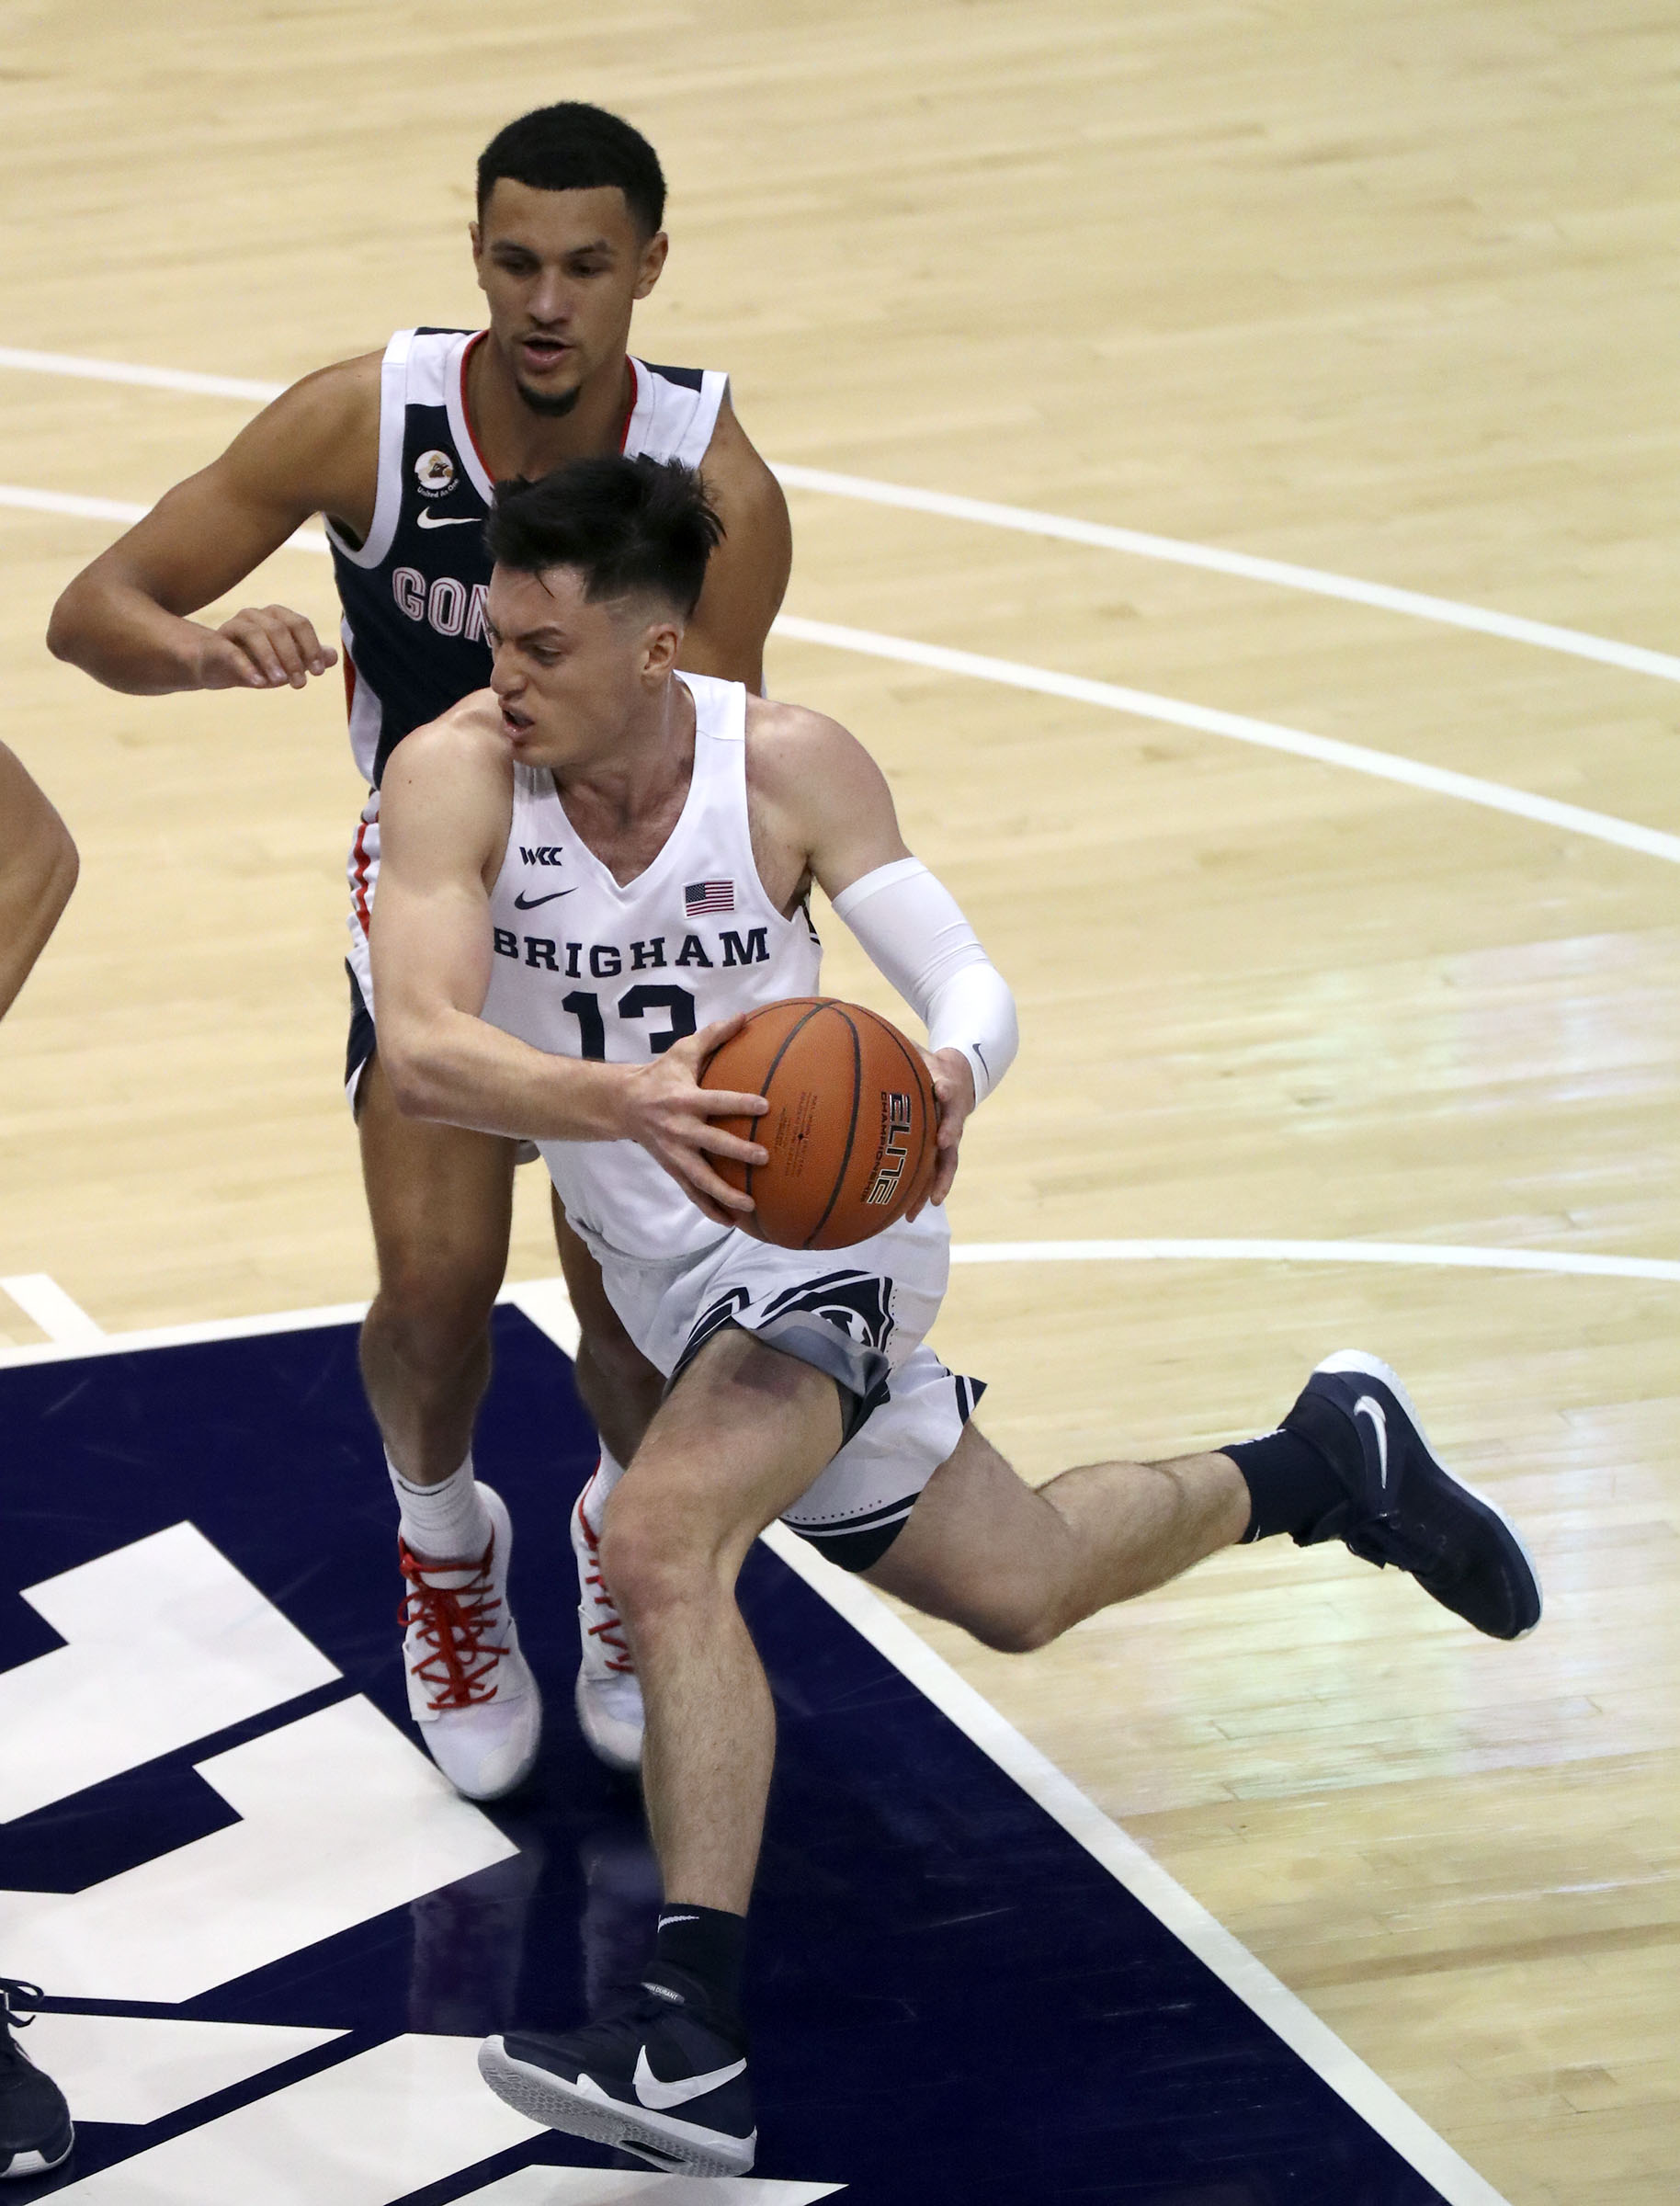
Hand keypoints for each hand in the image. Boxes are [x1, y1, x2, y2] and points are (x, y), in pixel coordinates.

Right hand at [194, 605, 337, 690]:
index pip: (300, 624)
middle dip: (293, 657)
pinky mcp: (216, 643)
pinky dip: (247, 667)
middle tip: (300, 684)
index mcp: (276, 617)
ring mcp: (234, 626)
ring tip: (280, 682)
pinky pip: (232, 651)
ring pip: (256, 634)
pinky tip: (259, 683)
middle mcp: (256, 616)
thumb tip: (333, 656)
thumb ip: (308, 658)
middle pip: (279, 629)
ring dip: (271, 658)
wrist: (215, 666)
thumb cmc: (255, 662)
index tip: (318, 672)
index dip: (311, 647)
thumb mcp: (285, 663)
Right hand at [620, 1014, 768, 1227]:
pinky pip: (692, 1192)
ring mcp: (674, 1153)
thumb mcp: (683, 1051)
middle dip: (736, 1152)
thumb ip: (714, 1035)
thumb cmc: (660, 1074)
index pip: (717, 1102)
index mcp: (684, 1099)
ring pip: (701, 1178)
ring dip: (725, 1193)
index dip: (740, 1104)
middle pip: (711, 1144)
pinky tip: (731, 1222)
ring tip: (750, 1204)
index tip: (765, 1106)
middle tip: (763, 1157)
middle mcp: (679, 1129)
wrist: (622, 1104)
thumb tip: (745, 1015)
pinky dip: (710, 1208)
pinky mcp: (672, 1168)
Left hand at [914, 1047, 974, 1212]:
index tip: (940, 1090)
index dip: (944, 1087)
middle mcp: (951, 1116)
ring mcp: (949, 1137)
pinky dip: (924, 1193)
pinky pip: (933, 1174)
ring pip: (945, 1162)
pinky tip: (908, 1214)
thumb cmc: (929, 1064)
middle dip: (948, 1135)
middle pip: (953, 1130)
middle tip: (944, 1141)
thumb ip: (898, 1049)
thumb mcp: (917, 1051)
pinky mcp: (941, 1152)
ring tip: (928, 1204)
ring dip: (938, 1182)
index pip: (948, 1085)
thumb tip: (865, 1037)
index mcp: (946, 1088)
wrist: (958, 1078)